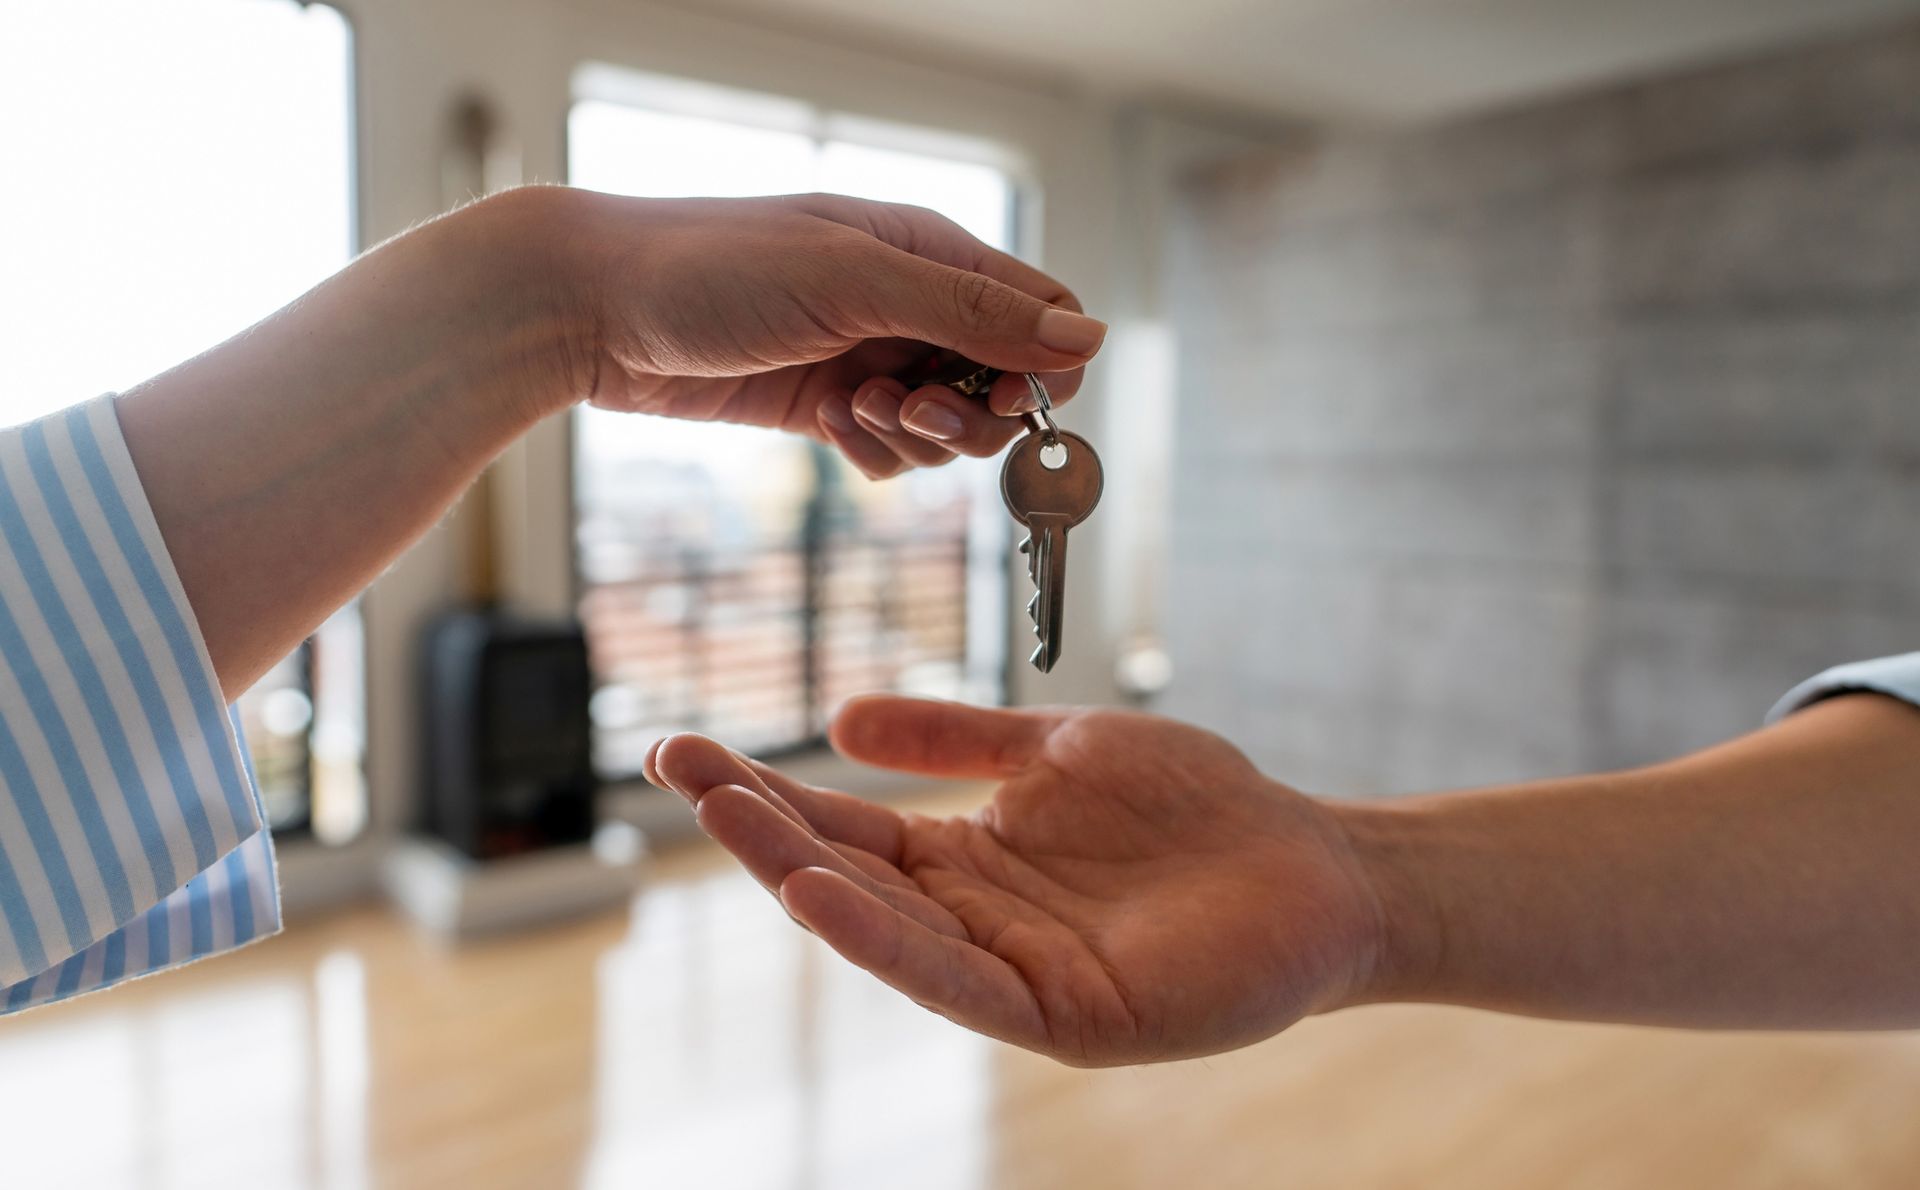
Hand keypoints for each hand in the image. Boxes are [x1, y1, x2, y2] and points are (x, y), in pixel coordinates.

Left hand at [547, 188, 1103, 477]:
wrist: (594, 308)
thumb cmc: (712, 267)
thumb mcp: (853, 280)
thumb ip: (972, 311)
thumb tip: (1087, 340)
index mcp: (930, 251)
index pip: (1041, 315)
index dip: (1042, 369)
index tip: (1005, 400)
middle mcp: (908, 305)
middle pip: (1001, 386)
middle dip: (969, 415)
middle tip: (903, 409)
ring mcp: (869, 358)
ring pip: (947, 430)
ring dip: (914, 438)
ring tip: (850, 411)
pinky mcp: (829, 407)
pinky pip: (891, 453)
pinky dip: (872, 453)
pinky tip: (826, 427)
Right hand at [645, 696, 1386, 1065]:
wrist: (1316, 864)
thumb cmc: (1197, 809)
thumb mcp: (1058, 750)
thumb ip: (958, 738)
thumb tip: (841, 718)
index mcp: (967, 861)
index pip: (844, 826)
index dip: (765, 791)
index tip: (684, 748)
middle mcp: (972, 922)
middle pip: (845, 874)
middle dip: (758, 825)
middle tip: (677, 767)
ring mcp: (1013, 973)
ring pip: (885, 930)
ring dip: (800, 875)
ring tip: (725, 816)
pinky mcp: (1064, 1016)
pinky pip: (957, 982)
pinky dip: (885, 942)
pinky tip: (822, 894)